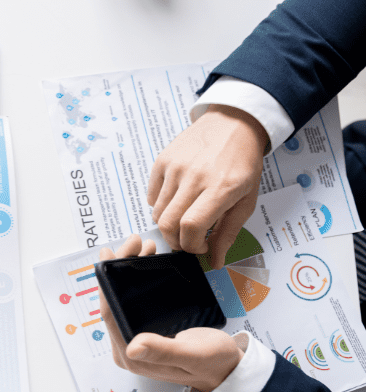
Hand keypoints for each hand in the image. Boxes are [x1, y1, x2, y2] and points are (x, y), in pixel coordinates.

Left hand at [99, 235, 243, 391]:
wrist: (229, 369)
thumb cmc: (213, 363)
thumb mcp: (193, 355)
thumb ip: (163, 351)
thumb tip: (133, 347)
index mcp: (131, 357)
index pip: (110, 314)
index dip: (107, 284)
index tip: (111, 256)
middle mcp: (127, 348)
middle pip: (114, 302)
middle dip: (119, 270)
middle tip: (133, 243)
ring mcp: (135, 338)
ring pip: (123, 299)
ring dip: (129, 272)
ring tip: (142, 247)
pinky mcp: (145, 330)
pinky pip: (134, 301)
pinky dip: (138, 280)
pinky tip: (146, 262)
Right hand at [147, 104, 267, 269]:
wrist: (234, 124)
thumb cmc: (243, 163)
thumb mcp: (246, 200)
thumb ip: (228, 233)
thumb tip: (214, 261)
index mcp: (220, 188)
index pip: (190, 228)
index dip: (190, 246)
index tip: (199, 247)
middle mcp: (194, 177)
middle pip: (167, 224)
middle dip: (175, 241)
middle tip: (187, 239)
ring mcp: (175, 167)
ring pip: (157, 213)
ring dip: (168, 224)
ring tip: (184, 217)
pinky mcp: (162, 161)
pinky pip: (152, 196)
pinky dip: (161, 206)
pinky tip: (177, 199)